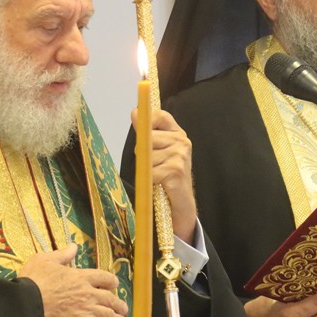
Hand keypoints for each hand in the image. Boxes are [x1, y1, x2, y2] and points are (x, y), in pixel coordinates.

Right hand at [20, 243, 127, 316]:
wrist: (28, 304)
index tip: (114, 284)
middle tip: (123, 308)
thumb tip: (73, 246)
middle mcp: (89, 293)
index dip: (111, 281)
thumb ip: (62, 254)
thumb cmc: (34, 281)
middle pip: (111, 298)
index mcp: (82, 276)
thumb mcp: (45, 260)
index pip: (104, 277)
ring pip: (110, 315)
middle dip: (119, 304)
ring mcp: (88, 310)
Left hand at [132, 108, 196, 242]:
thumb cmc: (167, 176)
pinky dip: (150, 180)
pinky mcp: (176, 170)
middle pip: (148, 137)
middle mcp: (182, 141)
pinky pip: (150, 171)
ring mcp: (180, 155)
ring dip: (147, 169)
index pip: (160, 116)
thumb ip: (146, 132)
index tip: (143, 132)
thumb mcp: (158, 151)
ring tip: (158, 176)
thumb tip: (134, 112)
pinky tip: (160, 184)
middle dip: (143, 152)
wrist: (181, 204)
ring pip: (147, 156)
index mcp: (178, 134)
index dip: (147, 122)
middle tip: (153, 165)